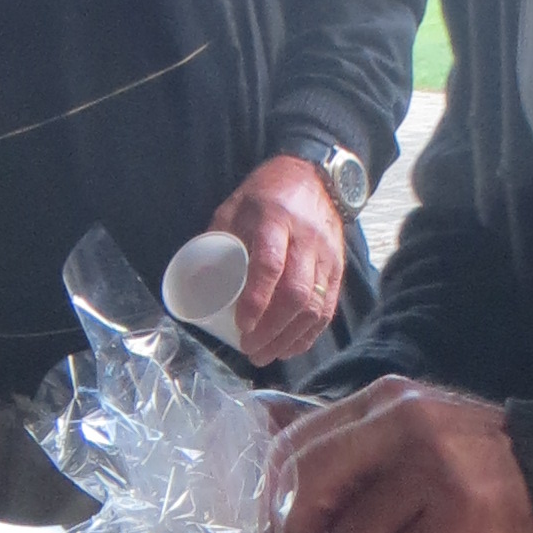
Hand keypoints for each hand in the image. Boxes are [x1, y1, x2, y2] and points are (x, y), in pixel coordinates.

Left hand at [211, 152, 347, 364]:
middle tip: (250, 350)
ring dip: (290, 337)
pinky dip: (310, 333)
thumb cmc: (265, 195)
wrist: (314, 177)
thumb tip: (195, 280)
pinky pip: (327, 307)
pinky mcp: (337, 268)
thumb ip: (217, 241)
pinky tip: (292, 346)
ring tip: (267, 355)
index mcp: (274, 220)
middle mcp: (305, 239)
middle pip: (295, 294)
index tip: (240, 326)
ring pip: (314, 305)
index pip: (269, 266)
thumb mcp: (234, 207)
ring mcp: (325, 255)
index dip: (256, 300)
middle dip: (272, 330)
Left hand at [278, 378, 532, 532]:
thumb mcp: (422, 439)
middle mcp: (402, 423)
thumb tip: (297, 521)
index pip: (297, 445)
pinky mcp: (463, 512)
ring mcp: (434, 467)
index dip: (274, 502)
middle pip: (311, 485)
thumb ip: (367, 460)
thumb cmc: (490, 468)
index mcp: (383, 402)